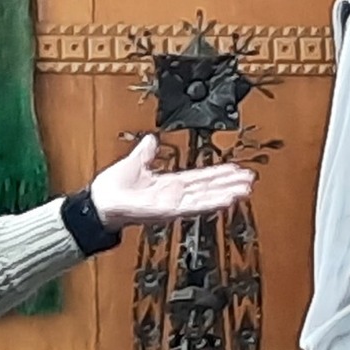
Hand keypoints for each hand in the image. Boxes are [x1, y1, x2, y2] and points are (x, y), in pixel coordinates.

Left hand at [88, 134, 254, 230]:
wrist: (98, 203)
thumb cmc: (111, 188)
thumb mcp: (133, 163)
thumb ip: (146, 152)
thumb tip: (151, 138)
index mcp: (168, 184)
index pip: (200, 177)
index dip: (218, 173)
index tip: (235, 169)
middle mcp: (175, 195)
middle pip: (208, 187)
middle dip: (230, 183)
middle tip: (250, 179)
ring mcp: (173, 204)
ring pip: (206, 197)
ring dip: (227, 193)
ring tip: (246, 189)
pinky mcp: (168, 211)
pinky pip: (194, 206)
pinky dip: (212, 202)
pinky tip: (227, 199)